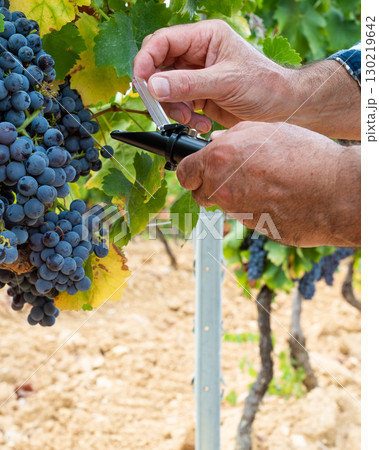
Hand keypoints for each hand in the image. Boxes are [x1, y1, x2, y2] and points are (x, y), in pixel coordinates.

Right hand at [133, 20, 291, 132]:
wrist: (281, 109)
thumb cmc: (263, 85)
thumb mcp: (225, 82)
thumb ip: (188, 84)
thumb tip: (154, 86)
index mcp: (205, 37)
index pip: (163, 41)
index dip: (146, 59)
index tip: (139, 81)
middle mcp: (197, 54)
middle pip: (159, 67)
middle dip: (158, 89)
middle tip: (161, 106)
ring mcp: (197, 77)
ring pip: (166, 90)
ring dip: (173, 108)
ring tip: (189, 118)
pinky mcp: (199, 97)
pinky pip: (178, 106)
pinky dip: (184, 118)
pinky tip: (201, 124)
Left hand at [176, 122, 360, 246]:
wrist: (333, 191)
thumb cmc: (304, 156)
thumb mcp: (264, 131)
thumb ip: (233, 138)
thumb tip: (216, 144)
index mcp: (219, 160)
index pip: (183, 174)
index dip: (189, 172)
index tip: (195, 171)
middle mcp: (221, 189)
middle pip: (200, 194)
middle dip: (210, 186)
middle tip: (233, 175)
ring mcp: (236, 213)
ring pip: (224, 205)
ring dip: (235, 196)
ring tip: (264, 182)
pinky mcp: (252, 229)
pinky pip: (244, 216)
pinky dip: (253, 208)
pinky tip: (275, 196)